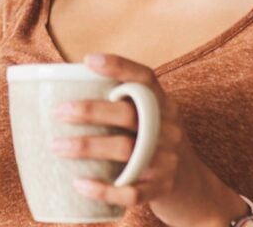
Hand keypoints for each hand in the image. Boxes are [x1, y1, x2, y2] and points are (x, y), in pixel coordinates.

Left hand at [51, 53, 247, 226]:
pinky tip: (79, 184)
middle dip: (91, 111)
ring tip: (57, 146)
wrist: (195, 188)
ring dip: (88, 147)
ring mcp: (167, 159)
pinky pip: (132, 191)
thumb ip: (122, 105)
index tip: (89, 60)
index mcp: (163, 106)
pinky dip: (104, 189)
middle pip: (130, 114)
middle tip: (59, 111)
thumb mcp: (151, 120)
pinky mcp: (162, 188)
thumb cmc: (156, 145)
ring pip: (127, 150)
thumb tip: (63, 91)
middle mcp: (168, 129)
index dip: (119, 66)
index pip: (145, 78)